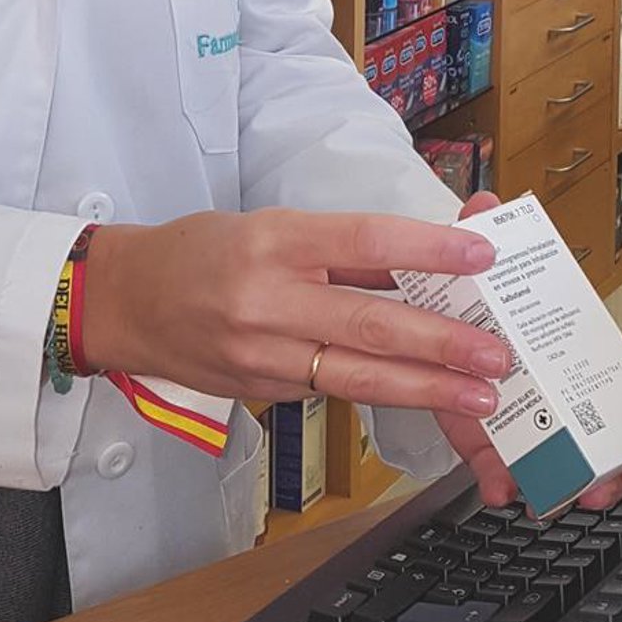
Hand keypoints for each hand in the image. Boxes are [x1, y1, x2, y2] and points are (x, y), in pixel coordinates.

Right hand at [80, 208, 516, 419]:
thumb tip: (419, 259)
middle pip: (370, 323)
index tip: (480, 256)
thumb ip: (340, 249)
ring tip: (479, 394)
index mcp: (275, 240)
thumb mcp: (269, 225)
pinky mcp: (263, 392)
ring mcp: (264, 354)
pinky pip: (332, 390)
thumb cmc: (200, 252)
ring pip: (358, 375)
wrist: (125, 303)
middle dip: (442, 343)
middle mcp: (269, 300)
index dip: (427, 250)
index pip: (364, 242)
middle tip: (496, 354)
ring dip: (427, 388)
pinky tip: (424, 396)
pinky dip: (382, 391)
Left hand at [431, 193, 621, 513]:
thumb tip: (486, 204)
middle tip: (605, 486)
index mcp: (552, 342)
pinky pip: (491, 460)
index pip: (607, 384)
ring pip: (545, 455)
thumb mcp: (468, 256)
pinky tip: (501, 490)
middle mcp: (539, 379)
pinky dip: (496, 477)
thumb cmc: (459, 284)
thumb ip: (479, 230)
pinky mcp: (474, 425)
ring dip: (555, 480)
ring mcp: (509, 407)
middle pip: (587, 432)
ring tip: (555, 497)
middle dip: (603, 468)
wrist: (413, 307)